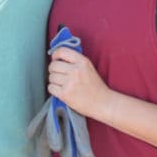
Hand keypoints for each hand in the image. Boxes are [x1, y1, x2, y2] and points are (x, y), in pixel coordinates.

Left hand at [28, 26, 99, 156]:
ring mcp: (70, 82)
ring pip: (49, 77)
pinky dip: (54, 92)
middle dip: (54, 71)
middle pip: (51, 64)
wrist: (107, 106)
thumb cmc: (96, 89)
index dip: (55, 55)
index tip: (55, 59)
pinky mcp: (65, 94)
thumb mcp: (88, 71)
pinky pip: (51, 88)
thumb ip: (73, 61)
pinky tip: (64, 95)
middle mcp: (75, 70)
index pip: (59, 51)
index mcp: (82, 61)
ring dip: (53, 82)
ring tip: (66, 89)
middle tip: (63, 78)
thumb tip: (53, 51)